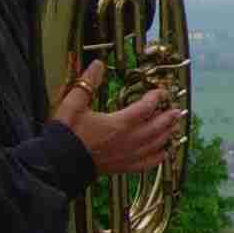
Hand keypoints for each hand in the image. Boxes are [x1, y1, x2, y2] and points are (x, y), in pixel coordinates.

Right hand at [55, 62, 181, 174]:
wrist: (56, 164)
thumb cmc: (65, 134)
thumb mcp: (72, 104)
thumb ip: (87, 84)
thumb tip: (98, 64)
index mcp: (118, 124)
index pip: (146, 108)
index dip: (156, 98)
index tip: (161, 92)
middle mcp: (128, 140)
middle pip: (157, 127)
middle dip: (168, 117)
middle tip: (177, 110)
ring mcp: (127, 156)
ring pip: (156, 145)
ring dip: (168, 134)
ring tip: (175, 126)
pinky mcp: (122, 168)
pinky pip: (148, 164)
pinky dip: (159, 157)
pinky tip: (164, 153)